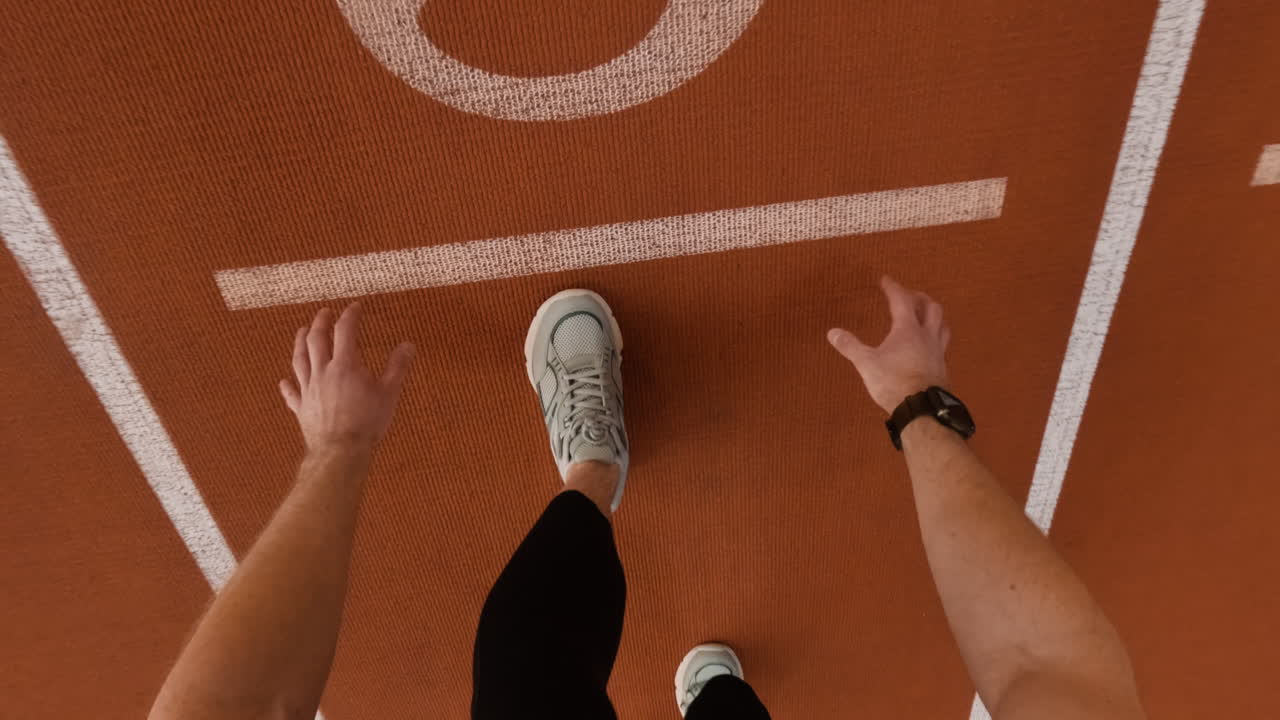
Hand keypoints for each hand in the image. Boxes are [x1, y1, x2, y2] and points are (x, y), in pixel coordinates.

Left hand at [279, 302, 414, 454]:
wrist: (341, 451)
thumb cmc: (367, 422)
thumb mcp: (389, 392)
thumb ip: (398, 367)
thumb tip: (408, 345)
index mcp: (345, 365)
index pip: (345, 331)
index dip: (350, 316)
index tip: (354, 308)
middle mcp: (323, 372)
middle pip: (316, 340)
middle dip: (320, 323)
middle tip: (324, 313)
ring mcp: (309, 390)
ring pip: (299, 360)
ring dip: (299, 343)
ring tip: (301, 332)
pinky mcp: (302, 408)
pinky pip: (291, 393)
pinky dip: (288, 385)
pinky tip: (284, 381)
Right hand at [827, 275, 951, 414]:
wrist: (922, 408)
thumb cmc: (893, 382)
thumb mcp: (867, 364)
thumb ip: (850, 346)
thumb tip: (832, 332)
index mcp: (907, 329)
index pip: (902, 300)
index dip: (893, 287)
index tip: (886, 280)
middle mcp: (927, 335)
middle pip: (931, 308)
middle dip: (919, 297)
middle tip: (909, 295)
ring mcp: (938, 351)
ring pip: (942, 324)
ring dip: (934, 315)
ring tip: (925, 314)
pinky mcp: (942, 366)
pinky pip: (942, 343)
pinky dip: (936, 336)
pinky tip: (928, 345)